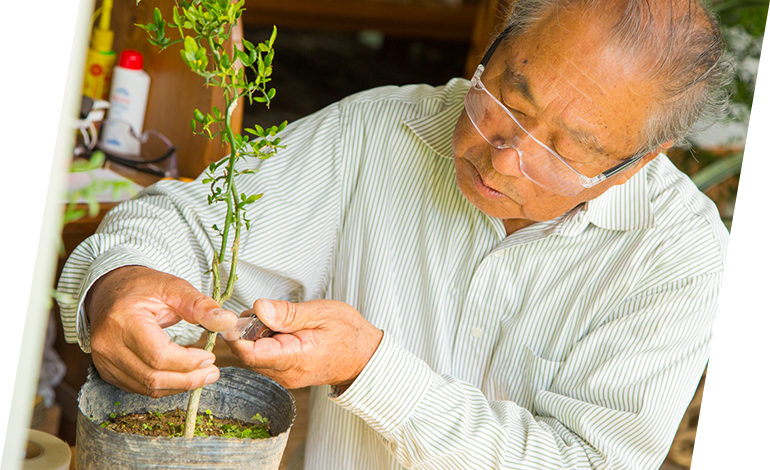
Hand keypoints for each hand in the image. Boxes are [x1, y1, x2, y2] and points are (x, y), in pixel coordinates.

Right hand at [85, 266, 237, 396]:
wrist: (109, 290)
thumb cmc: (142, 287)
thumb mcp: (173, 288)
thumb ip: (200, 305)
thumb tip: (227, 321)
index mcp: (122, 320)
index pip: (159, 355)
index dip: (188, 362)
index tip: (210, 356)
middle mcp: (107, 345)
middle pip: (153, 377)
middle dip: (188, 379)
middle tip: (212, 372)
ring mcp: (104, 361)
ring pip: (146, 387)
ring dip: (179, 386)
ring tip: (203, 375)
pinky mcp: (106, 371)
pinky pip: (139, 387)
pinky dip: (165, 386)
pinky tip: (183, 377)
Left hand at [227, 299, 382, 389]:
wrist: (365, 356)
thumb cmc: (348, 334)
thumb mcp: (322, 313)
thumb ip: (288, 313)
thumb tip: (259, 308)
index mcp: (295, 359)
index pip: (250, 353)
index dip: (238, 334)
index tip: (239, 316)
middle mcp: (286, 374)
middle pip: (247, 354)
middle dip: (247, 331)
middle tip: (266, 311)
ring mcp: (284, 376)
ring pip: (253, 356)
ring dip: (257, 335)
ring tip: (279, 320)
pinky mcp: (285, 374)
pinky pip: (264, 358)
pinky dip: (265, 341)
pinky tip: (282, 330)